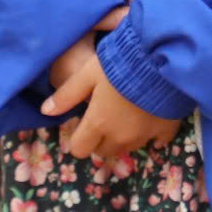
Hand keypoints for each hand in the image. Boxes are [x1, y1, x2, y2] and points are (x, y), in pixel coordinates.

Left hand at [43, 27, 178, 164]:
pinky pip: (158, 142)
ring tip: (129, 116)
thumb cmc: (122, 63)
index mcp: (98, 124)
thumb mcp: (88, 73)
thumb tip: (46, 111)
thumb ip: (67, 94)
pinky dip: (153, 136)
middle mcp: (119, 136)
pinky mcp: (166, 129)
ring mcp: (144, 135)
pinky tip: (153, 122)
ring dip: (124, 138)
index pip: (79, 149)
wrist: (164, 59)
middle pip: (104, 151)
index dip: (79, 138)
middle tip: (107, 116)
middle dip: (101, 139)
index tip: (85, 122)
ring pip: (128, 148)